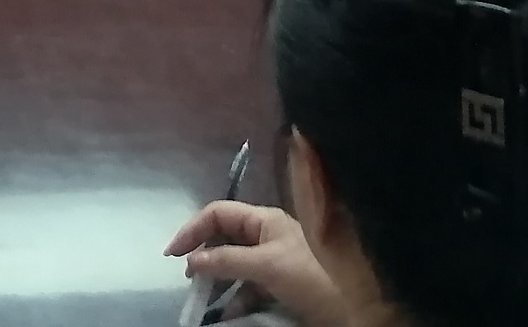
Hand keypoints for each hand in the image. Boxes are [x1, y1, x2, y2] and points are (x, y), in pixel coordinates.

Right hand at [164, 202, 345, 325]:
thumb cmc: (312, 276)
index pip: (218, 213)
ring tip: (205, 300)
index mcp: (265, 220)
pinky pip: (248, 288)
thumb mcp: (267, 266)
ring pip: (234, 266)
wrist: (354, 309)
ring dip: (219, 282)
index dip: (193, 229)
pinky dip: (235, 300)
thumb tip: (192, 260)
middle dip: (204, 257)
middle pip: (224, 239)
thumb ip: (227, 260)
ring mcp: (273, 261)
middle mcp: (266, 235)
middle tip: (190, 280)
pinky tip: (227, 313)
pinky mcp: (278, 286)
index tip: (173, 254)